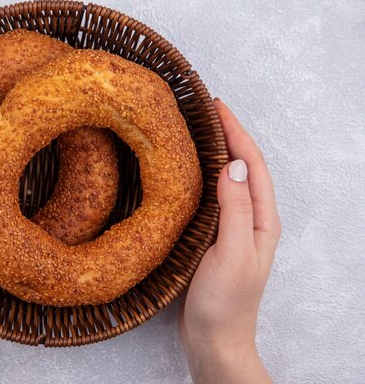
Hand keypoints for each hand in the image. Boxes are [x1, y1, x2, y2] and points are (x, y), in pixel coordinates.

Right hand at [178, 98, 281, 383]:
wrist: (213, 339)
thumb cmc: (225, 302)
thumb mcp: (233, 253)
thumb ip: (235, 208)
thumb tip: (233, 164)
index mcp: (261, 220)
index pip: (252, 165)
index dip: (236, 133)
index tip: (217, 106)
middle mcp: (250, 219)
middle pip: (242, 167)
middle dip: (227, 135)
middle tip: (203, 109)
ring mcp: (231, 228)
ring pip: (225, 180)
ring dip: (214, 152)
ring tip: (193, 130)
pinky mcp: (213, 237)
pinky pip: (209, 197)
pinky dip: (200, 176)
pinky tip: (184, 171)